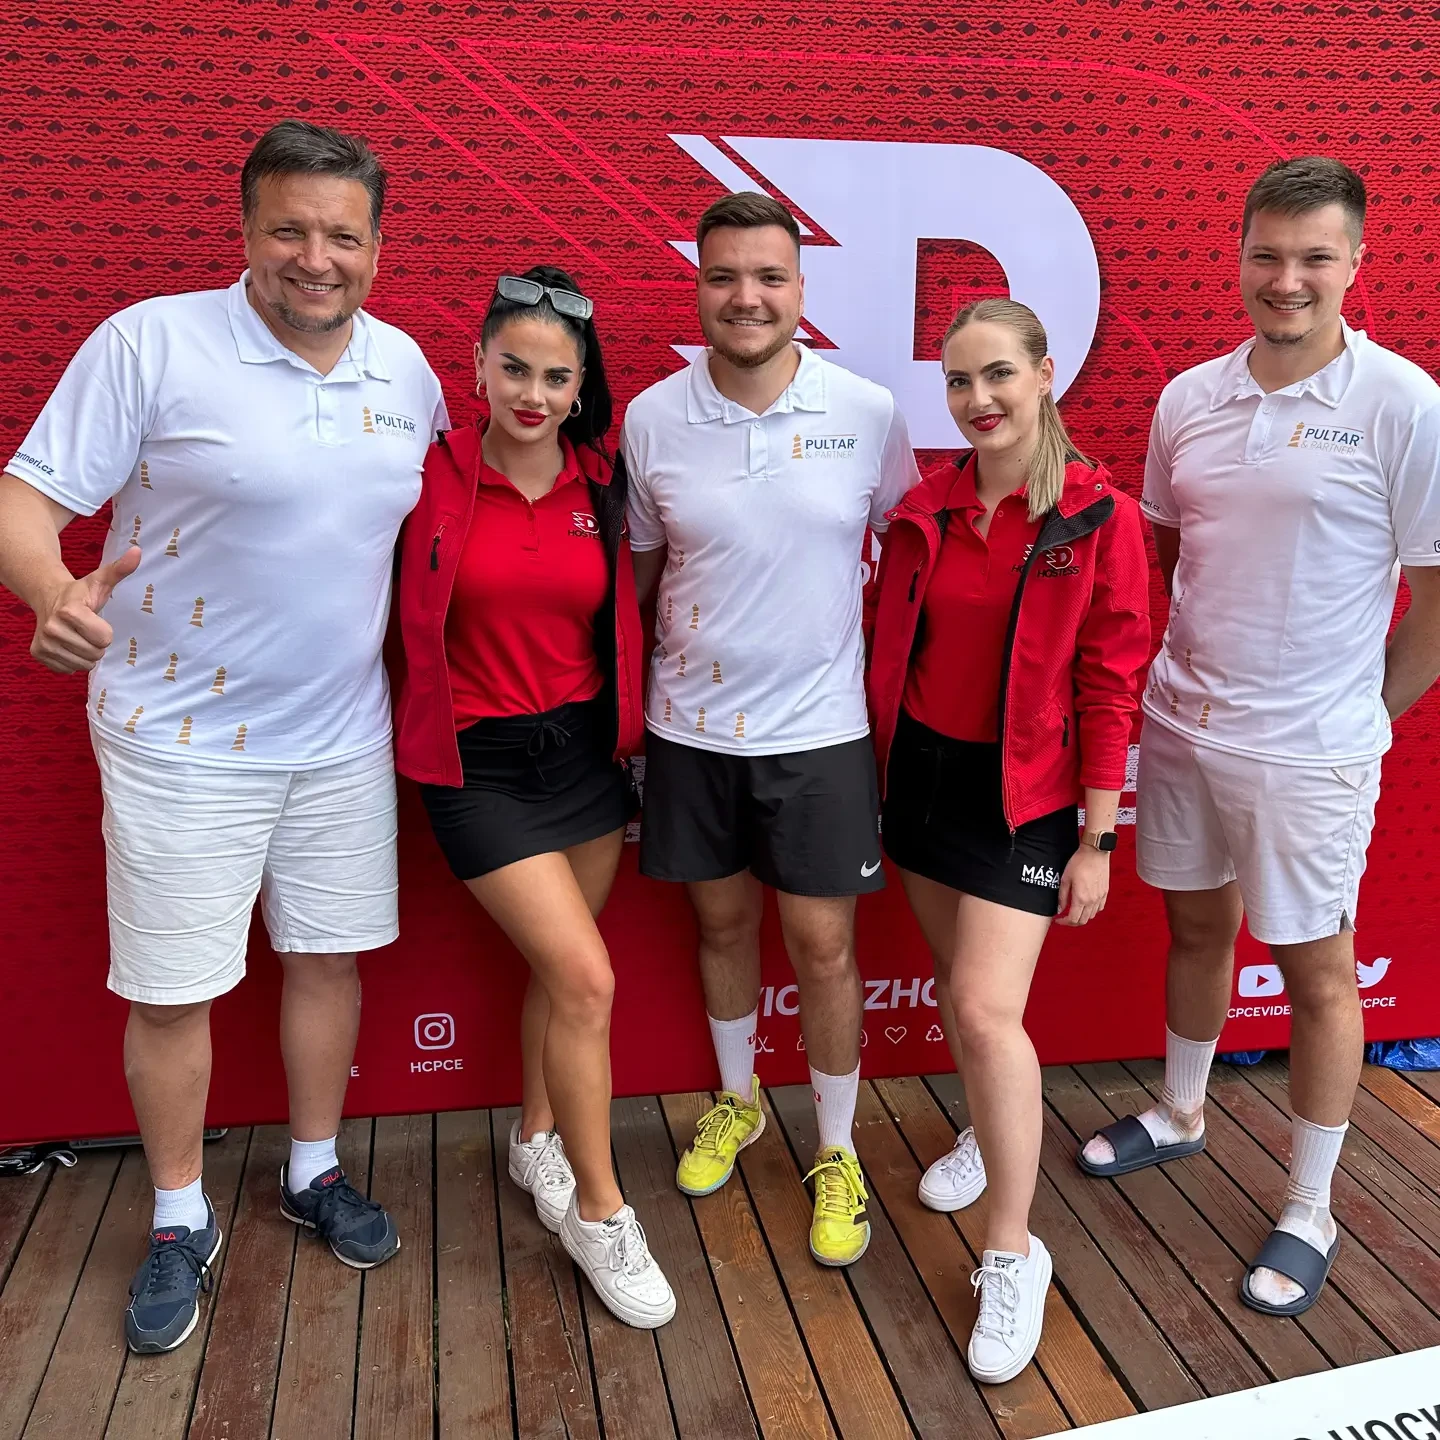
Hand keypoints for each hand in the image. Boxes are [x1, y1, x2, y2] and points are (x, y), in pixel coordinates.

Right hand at [31, 546, 140, 673]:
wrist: (48, 598)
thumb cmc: (81, 592)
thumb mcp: (101, 580)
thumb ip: (120, 569)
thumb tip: (138, 551)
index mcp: (69, 611)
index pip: (104, 639)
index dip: (105, 631)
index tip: (96, 619)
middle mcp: (51, 628)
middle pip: (95, 653)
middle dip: (97, 644)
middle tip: (87, 629)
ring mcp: (43, 643)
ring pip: (84, 664)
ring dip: (86, 653)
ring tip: (78, 636)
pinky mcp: (38, 654)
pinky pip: (69, 669)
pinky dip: (73, 660)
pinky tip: (68, 643)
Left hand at [1055, 844, 1108, 926]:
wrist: (1095, 852)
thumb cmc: (1079, 862)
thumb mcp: (1065, 879)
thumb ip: (1062, 896)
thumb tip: (1059, 908)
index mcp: (1081, 898)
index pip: (1073, 919)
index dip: (1064, 922)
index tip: (1058, 919)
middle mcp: (1092, 900)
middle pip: (1083, 921)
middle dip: (1072, 922)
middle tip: (1065, 917)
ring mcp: (1100, 897)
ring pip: (1092, 915)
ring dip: (1082, 916)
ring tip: (1074, 910)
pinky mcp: (1105, 892)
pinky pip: (1099, 908)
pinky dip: (1092, 911)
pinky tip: (1086, 905)